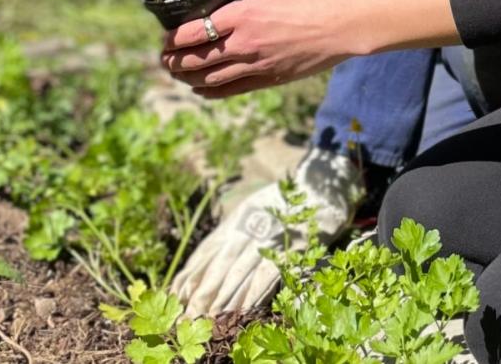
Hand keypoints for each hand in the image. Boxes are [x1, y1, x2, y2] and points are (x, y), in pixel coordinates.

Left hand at [160, 0, 363, 97]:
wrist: (344, 26)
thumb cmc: (317, 0)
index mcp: (243, 13)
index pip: (194, 30)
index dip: (173, 39)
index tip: (165, 39)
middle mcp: (243, 42)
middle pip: (196, 58)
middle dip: (174, 61)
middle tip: (164, 59)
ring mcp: (256, 64)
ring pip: (209, 79)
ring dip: (188, 78)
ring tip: (178, 75)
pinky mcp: (270, 79)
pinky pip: (231, 90)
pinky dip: (211, 92)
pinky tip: (202, 90)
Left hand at [172, 146, 358, 315]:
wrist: (324, 184)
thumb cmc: (288, 201)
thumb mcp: (254, 207)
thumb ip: (234, 229)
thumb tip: (210, 255)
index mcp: (237, 216)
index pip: (208, 249)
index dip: (191, 273)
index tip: (176, 293)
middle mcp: (249, 224)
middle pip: (219, 263)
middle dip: (202, 290)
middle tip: (187, 313)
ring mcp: (269, 234)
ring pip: (239, 270)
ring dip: (224, 296)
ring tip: (210, 316)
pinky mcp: (290, 245)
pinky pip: (267, 273)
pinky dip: (254, 292)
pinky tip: (242, 309)